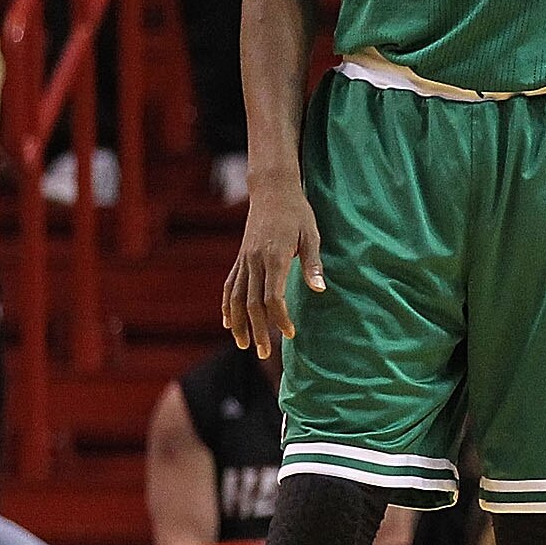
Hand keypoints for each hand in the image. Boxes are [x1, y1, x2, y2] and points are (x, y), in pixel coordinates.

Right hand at [222, 179, 323, 359]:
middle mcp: (254, 261)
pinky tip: (228, 322)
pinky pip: (230, 285)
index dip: (279, 318)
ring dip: (238, 323)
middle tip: (264, 353)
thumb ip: (313, 264)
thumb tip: (318, 289)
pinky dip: (227, 305)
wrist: (273, 190)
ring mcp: (244, 260)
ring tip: (244, 344)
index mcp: (274, 257)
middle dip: (258, 330)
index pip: (272, 297)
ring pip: (235, 297)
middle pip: (251, 304)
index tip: (290, 333)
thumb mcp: (312, 235)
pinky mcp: (240, 257)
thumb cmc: (298, 213)